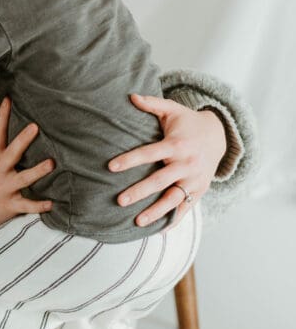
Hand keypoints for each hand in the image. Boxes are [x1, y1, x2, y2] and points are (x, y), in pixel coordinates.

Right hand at [0, 97, 53, 241]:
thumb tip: (2, 122)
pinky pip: (26, 205)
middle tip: (35, 127)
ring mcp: (5, 187)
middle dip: (23, 140)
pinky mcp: (10, 204)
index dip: (3, 116)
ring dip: (37, 171)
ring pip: (23, 178)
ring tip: (51, 164)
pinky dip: (39, 205)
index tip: (9, 99)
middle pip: (12, 152)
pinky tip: (51, 204)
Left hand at [108, 93, 226, 226]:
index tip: (110, 167)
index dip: (130, 160)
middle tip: (119, 200)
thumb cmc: (187, 123)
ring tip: (137, 221)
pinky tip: (160, 232)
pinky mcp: (200, 191)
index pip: (149, 154)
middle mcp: (187, 164)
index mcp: (177, 144)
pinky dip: (174, 221)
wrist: (219, 136)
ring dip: (156, 212)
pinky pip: (186, 209)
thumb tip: (130, 96)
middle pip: (160, 180)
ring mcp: (195, 180)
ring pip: (174, 199)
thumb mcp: (173, 110)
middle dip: (140, 191)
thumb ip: (152, 104)